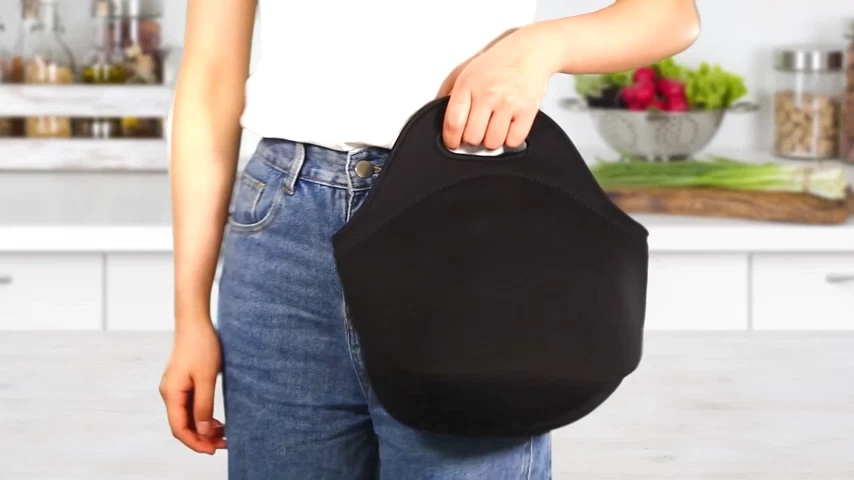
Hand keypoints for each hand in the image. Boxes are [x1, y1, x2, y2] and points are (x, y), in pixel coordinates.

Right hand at [159, 319, 225, 454]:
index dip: (196, 443)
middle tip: (224, 444)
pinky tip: (217, 420)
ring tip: (223, 434)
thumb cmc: (200, 345)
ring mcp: (176, 388)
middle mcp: (170, 393)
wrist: (195, 321)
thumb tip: (202, 431)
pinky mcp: (183, 382)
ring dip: (203, 428)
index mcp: (171, 394)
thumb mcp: (205, 378)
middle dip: (202, 438)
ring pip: (187, 416)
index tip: (214, 450)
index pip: (180, 429)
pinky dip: (203, 416)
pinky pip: (191, 406)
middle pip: (183, 425)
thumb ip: (204, 405)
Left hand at [438, 25, 555, 150]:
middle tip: (477, 130)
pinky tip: (508, 127)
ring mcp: (508, 102)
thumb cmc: (498, 61)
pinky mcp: (527, 110)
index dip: (451, 139)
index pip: (453, 123)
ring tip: (493, 127)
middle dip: (472, 139)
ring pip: (492, 143)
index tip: (453, 143)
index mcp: (468, 84)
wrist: (531, 50)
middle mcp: (488, 93)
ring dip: (491, 140)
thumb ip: (449, 91)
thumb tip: (436, 113)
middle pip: (472, 137)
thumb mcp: (466, 69)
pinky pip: (513, 141)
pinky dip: (510, 140)